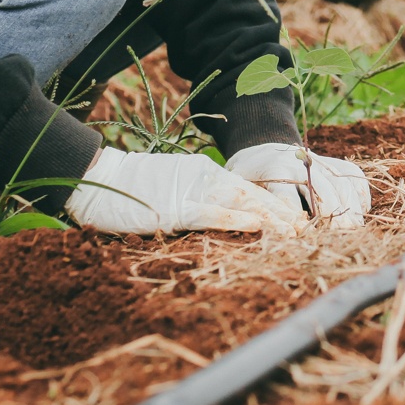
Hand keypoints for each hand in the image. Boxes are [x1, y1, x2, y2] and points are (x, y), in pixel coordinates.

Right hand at [65, 148, 306, 235]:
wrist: (95, 178)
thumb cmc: (129, 187)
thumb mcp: (168, 190)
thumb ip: (195, 200)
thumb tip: (218, 215)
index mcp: (203, 173)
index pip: (246, 190)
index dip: (273, 203)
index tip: (296, 216)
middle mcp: (204, 177)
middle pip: (252, 195)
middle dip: (282, 211)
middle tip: (309, 227)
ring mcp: (191, 191)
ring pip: (242, 203)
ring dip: (272, 218)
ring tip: (297, 231)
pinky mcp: (176, 208)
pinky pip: (213, 215)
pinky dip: (238, 220)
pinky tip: (259, 227)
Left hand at [227, 143, 371, 228]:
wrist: (265, 146)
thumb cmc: (249, 175)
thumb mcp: (237, 186)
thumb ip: (245, 204)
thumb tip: (248, 229)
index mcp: (275, 171)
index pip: (287, 198)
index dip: (293, 221)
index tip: (297, 239)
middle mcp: (303, 165)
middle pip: (322, 192)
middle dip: (330, 216)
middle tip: (337, 238)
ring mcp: (322, 162)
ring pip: (342, 185)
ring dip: (350, 209)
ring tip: (353, 231)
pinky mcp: (336, 163)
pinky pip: (355, 177)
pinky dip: (360, 195)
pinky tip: (360, 213)